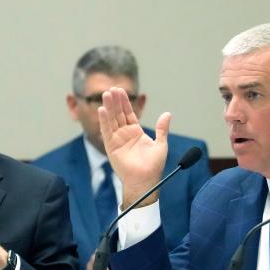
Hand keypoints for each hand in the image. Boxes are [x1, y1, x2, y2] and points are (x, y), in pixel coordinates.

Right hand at [98, 87, 169, 207]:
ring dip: (109, 107)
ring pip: (112, 120)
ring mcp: (117, 140)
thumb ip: (162, 129)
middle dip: (115, 101)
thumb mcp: (160, 144)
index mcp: (136, 132)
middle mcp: (125, 134)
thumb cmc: (153, 166)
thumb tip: (167, 114)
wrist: (145, 181)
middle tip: (112, 88)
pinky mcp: (111, 146)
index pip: (129, 113)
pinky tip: (102, 109)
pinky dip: (104, 120)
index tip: (120, 90)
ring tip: (106, 94)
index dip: (125, 102)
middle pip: (118, 114)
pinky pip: (107, 131)